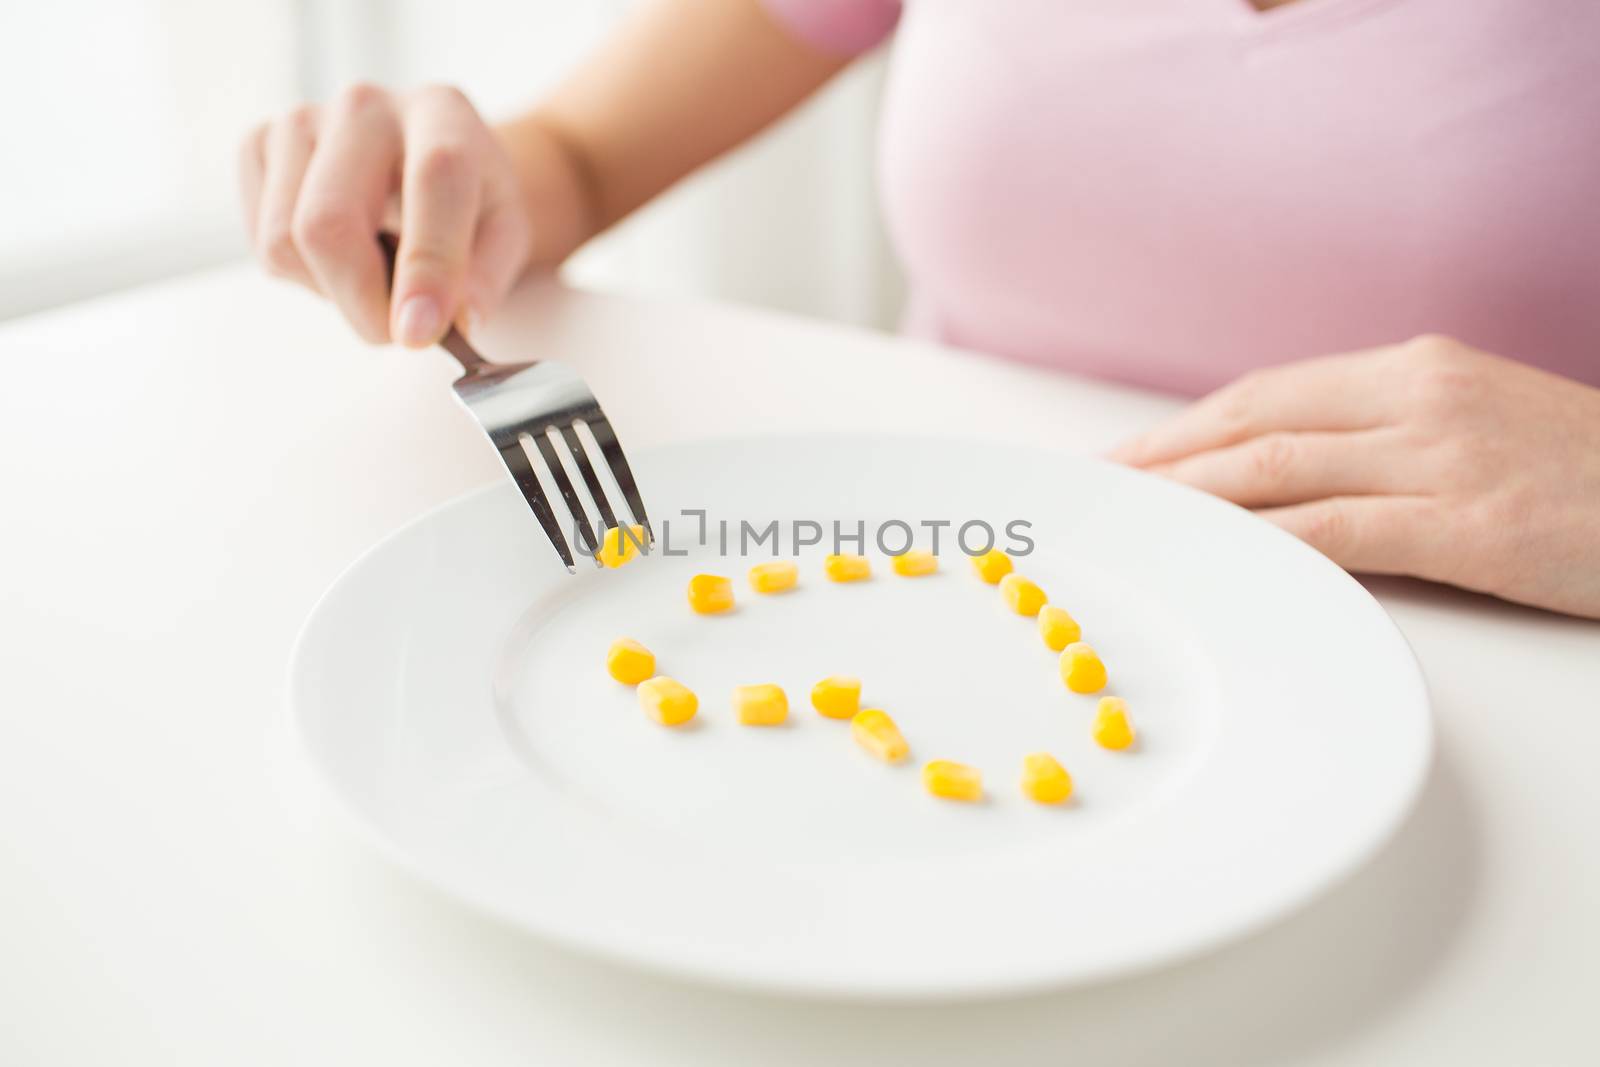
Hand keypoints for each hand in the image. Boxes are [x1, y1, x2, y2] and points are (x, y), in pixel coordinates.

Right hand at [237, 84, 535, 345]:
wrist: (427, 158)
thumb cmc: (468, 199)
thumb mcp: (505, 233)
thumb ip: (487, 278)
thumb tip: (454, 320)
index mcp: (441, 113)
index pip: (433, 180)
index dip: (426, 265)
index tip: (419, 333)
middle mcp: (366, 107)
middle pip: (329, 222)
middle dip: (361, 302)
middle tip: (398, 332)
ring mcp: (302, 120)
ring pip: (285, 242)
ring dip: (332, 292)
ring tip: (374, 276)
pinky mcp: (259, 144)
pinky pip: (263, 243)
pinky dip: (301, 274)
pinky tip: (341, 255)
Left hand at [1109, 335, 1599, 618]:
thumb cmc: (1585, 475)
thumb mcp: (1480, 426)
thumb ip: (1386, 438)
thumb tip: (1287, 474)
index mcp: (1418, 369)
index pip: (1267, 393)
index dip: (1184, 428)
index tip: (1127, 457)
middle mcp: (1419, 398)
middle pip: (1253, 424)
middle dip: (1162, 461)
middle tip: (1100, 494)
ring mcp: (1444, 456)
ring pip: (1277, 471)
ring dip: (1189, 500)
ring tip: (1129, 525)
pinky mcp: (1470, 523)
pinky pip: (1339, 531)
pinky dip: (1264, 543)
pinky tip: (1216, 560)